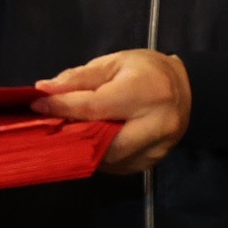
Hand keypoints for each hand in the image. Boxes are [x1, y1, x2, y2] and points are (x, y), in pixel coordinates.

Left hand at [33, 50, 190, 174]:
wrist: (189, 90)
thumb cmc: (146, 71)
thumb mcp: (114, 63)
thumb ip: (79, 78)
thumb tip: (44, 91)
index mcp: (145, 92)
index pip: (95, 107)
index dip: (63, 108)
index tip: (38, 106)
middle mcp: (156, 124)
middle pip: (102, 141)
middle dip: (72, 136)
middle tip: (50, 127)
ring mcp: (157, 148)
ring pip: (108, 158)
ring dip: (82, 149)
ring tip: (65, 134)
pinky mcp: (153, 163)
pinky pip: (117, 165)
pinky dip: (98, 156)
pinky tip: (88, 143)